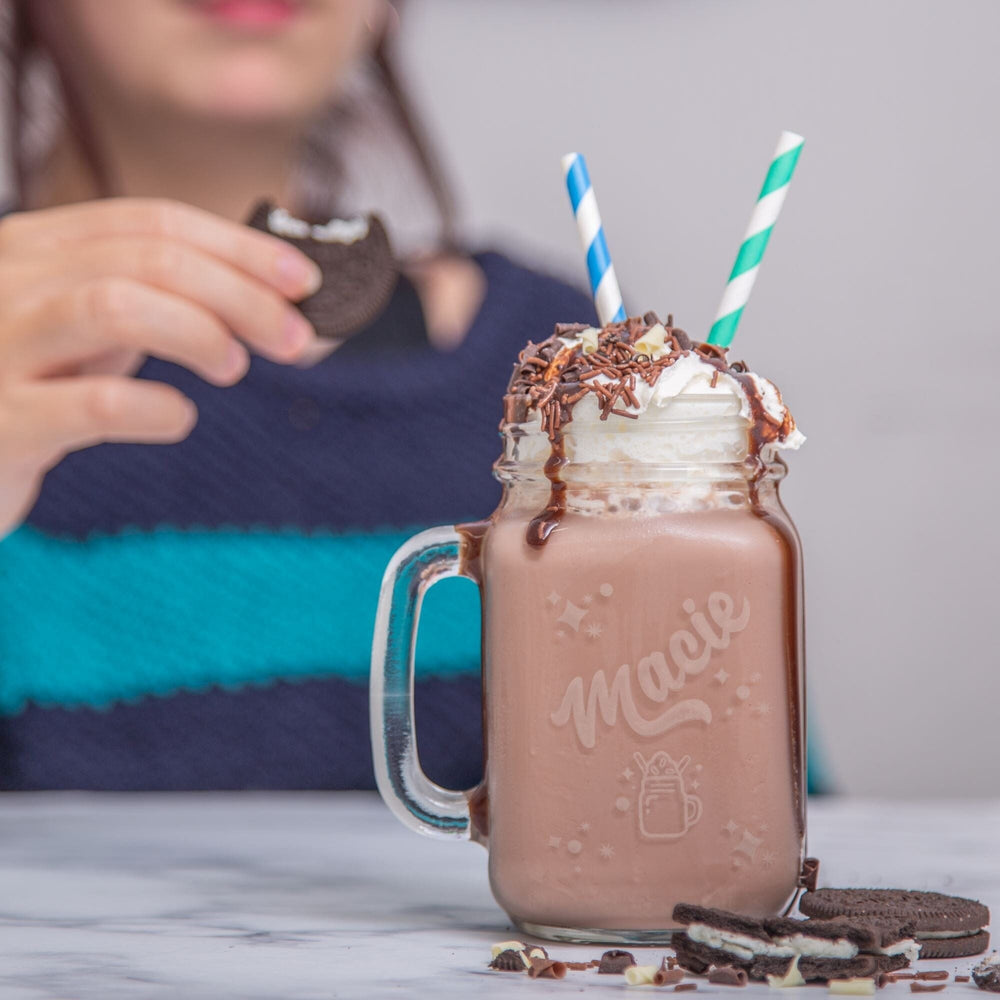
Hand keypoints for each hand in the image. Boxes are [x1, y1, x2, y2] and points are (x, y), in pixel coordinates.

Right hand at [0, 198, 321, 537]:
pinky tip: (177, 418)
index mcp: (34, 250)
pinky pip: (92, 403)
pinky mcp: (0, 423)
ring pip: (113, 303)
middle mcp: (9, 282)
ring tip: (235, 367)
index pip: (150, 222)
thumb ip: (148, 302)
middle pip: (147, 258)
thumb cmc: (22, 389)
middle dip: (241, 293)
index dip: (238, 246)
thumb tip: (262, 297)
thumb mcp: (81, 330)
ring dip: (199, 330)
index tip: (304, 279)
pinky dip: (154, 406)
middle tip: (295, 337)